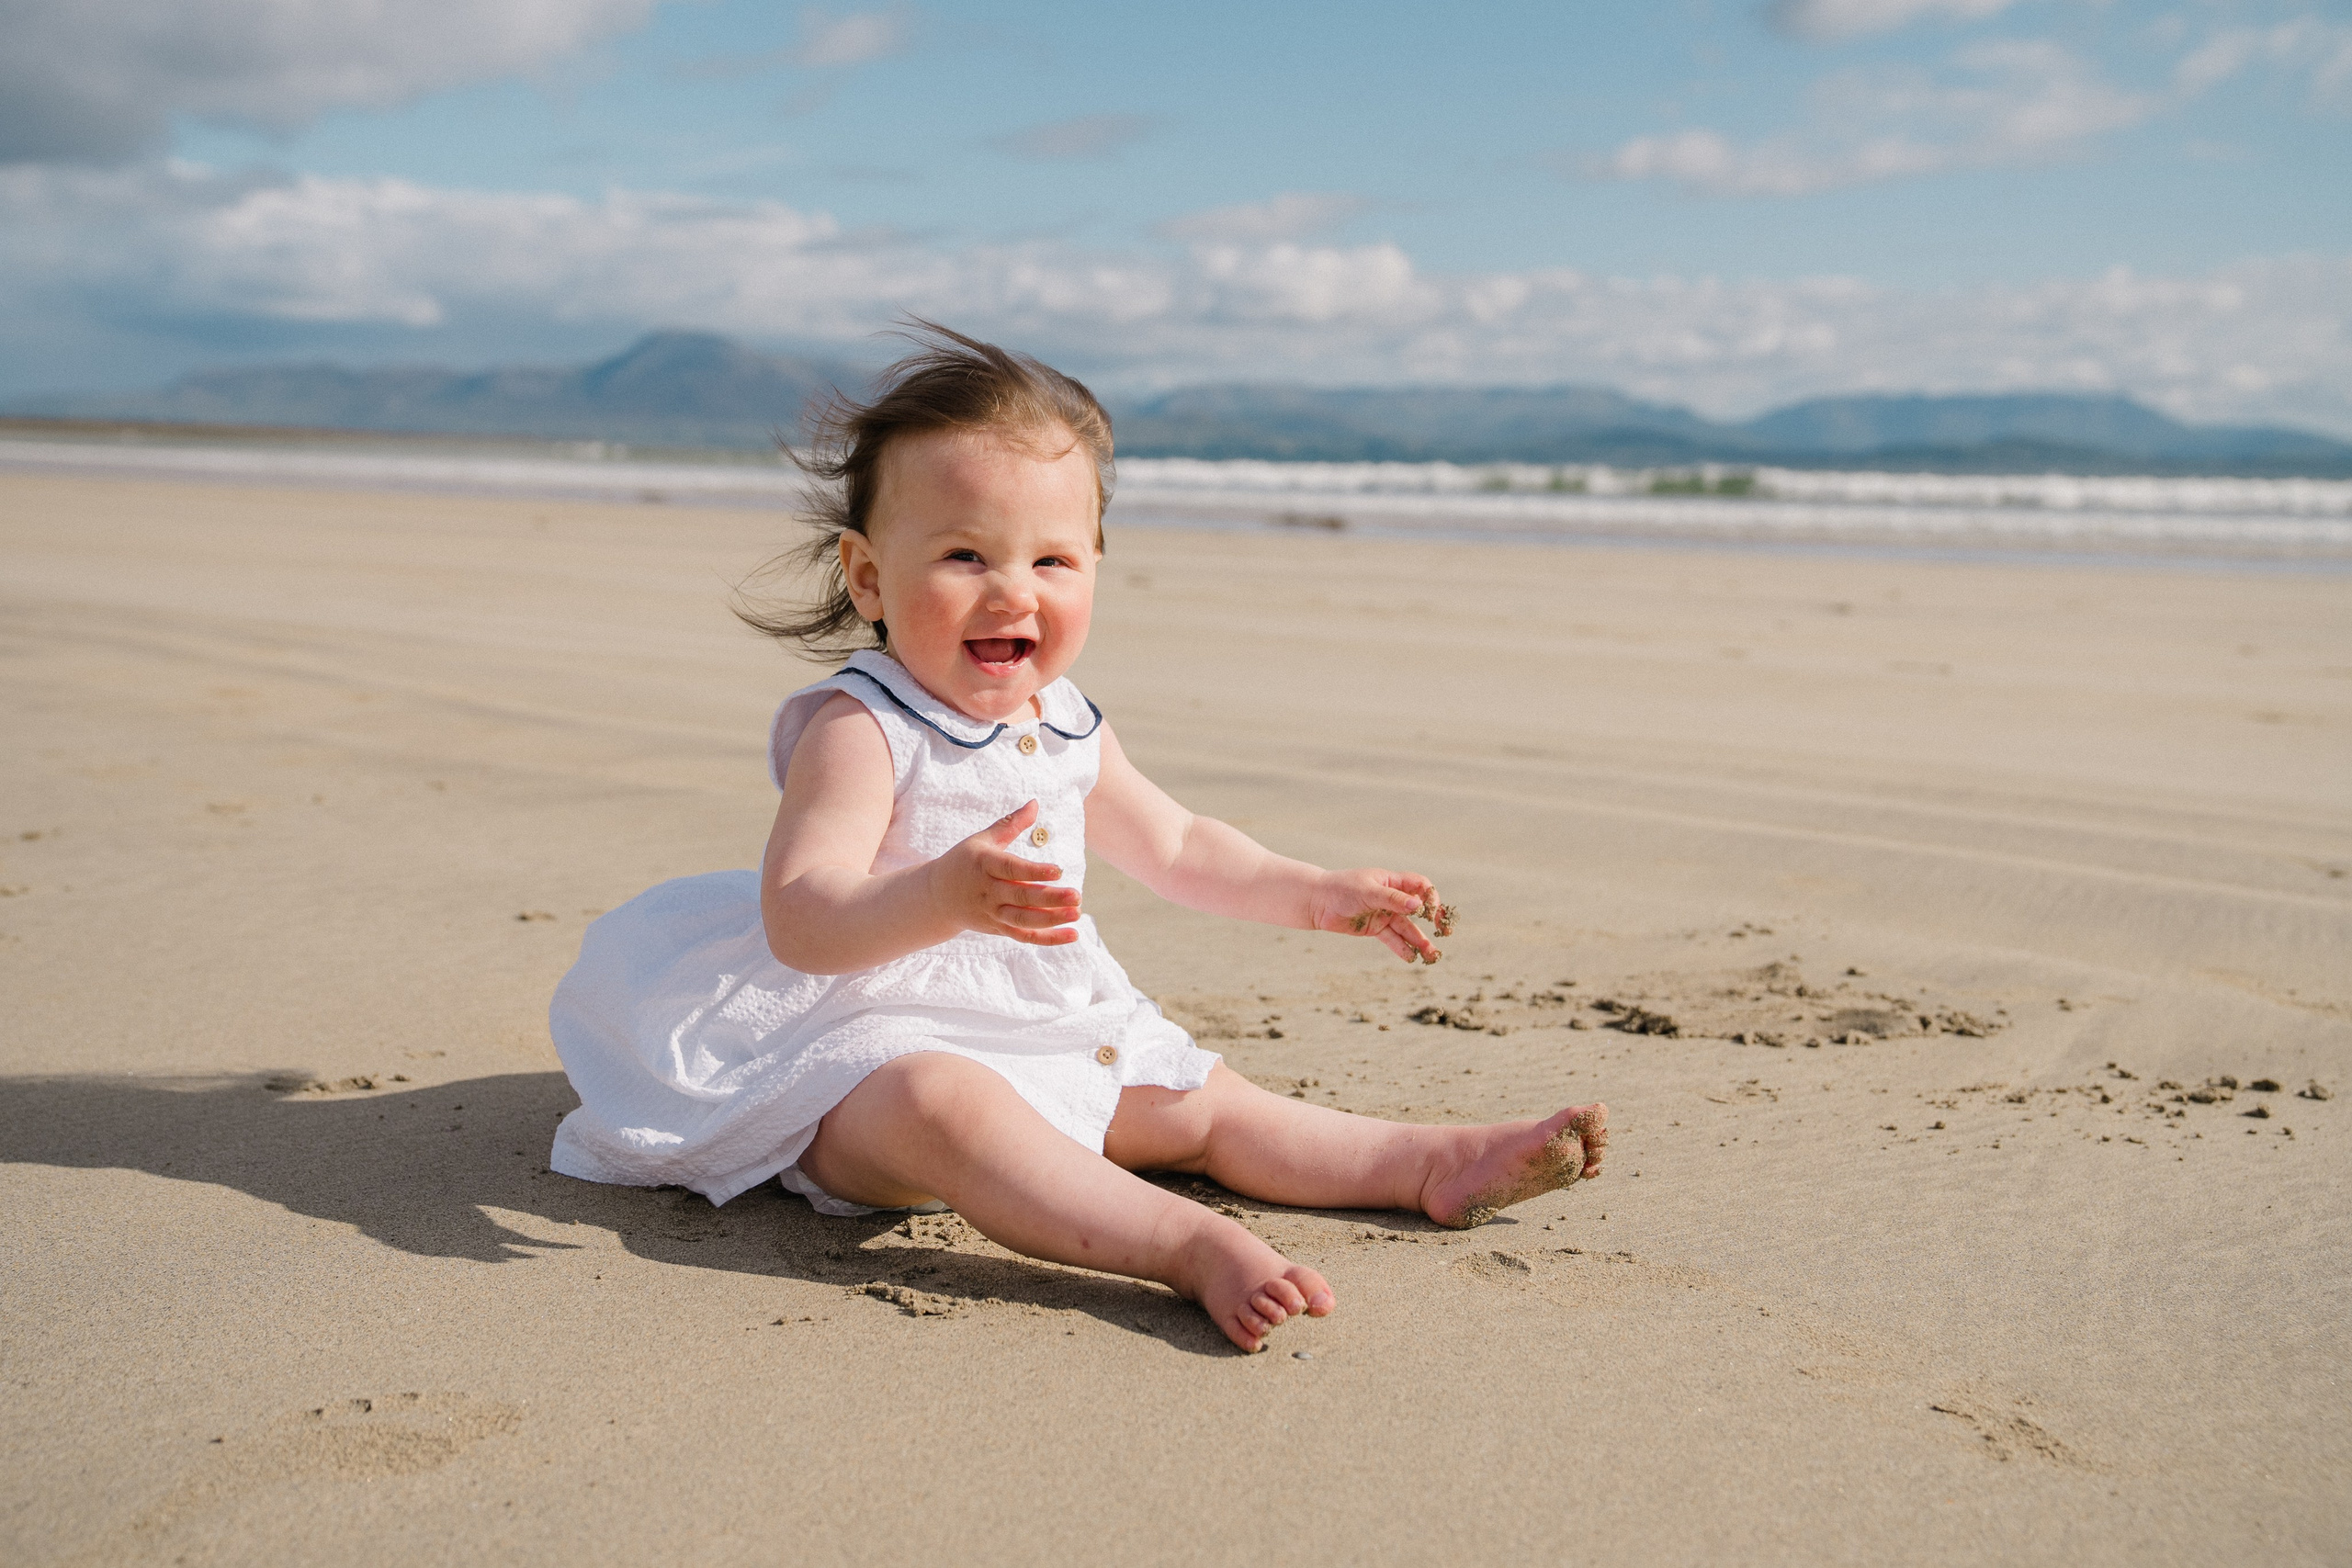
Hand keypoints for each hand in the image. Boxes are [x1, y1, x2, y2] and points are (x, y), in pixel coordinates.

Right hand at [928, 800, 1082, 945]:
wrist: (935, 897)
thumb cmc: (964, 862)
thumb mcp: (982, 840)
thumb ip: (1010, 823)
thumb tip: (1035, 803)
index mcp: (984, 864)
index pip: (1011, 869)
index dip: (1034, 871)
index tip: (1059, 870)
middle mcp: (987, 891)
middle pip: (1020, 897)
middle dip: (1049, 899)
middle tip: (1076, 896)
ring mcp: (992, 913)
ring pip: (1022, 920)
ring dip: (1050, 920)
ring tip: (1076, 913)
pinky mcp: (997, 928)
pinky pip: (1023, 936)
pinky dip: (1048, 938)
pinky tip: (1072, 935)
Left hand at [1309, 868, 1449, 963]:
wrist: (1317, 902)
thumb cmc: (1342, 889)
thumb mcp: (1369, 891)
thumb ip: (1393, 899)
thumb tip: (1418, 905)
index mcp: (1392, 881)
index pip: (1419, 885)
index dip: (1430, 896)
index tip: (1432, 910)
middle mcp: (1391, 897)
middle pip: (1418, 909)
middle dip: (1432, 920)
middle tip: (1443, 931)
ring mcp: (1384, 913)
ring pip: (1407, 928)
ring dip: (1419, 940)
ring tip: (1432, 955)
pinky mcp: (1375, 928)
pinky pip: (1392, 939)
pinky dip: (1402, 948)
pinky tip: (1412, 958)